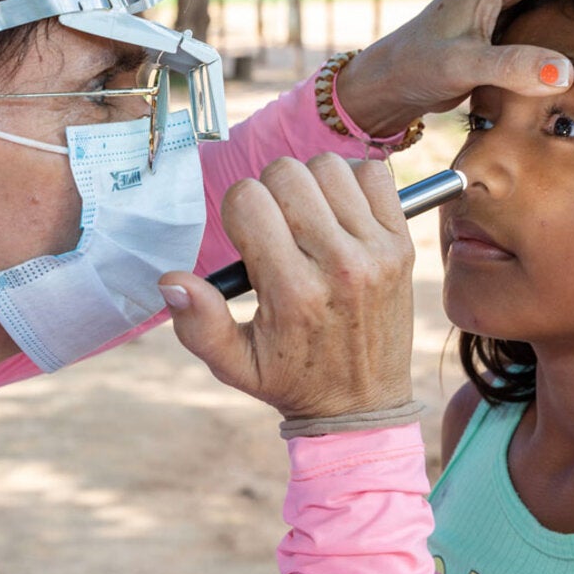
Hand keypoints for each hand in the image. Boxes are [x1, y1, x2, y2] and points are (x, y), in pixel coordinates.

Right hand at [159, 154, 413, 419]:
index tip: (248, 238)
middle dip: (270, 193)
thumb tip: (171, 281)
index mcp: (292, 290)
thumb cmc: (292, 380)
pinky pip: (375, 174)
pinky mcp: (402, 243)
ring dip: (310, 185)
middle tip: (276, 228)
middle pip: (287, 174)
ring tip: (307, 220)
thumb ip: (198, 324)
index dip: (238, 211)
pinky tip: (341, 214)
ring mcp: (376, 250)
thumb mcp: (234, 365)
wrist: (363, 405)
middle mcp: (338, 264)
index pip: (248, 199)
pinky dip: (354, 183)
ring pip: (328, 167)